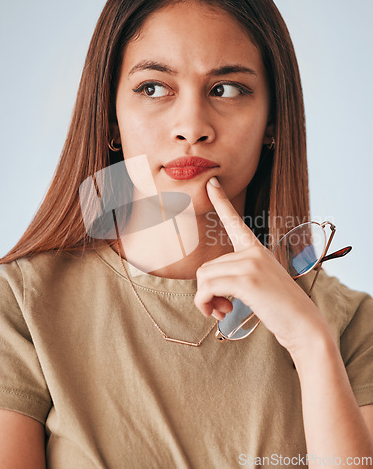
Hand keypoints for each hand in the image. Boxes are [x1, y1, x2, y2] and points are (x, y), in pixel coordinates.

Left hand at [194, 177, 328, 353]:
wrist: (305, 326)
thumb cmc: (282, 308)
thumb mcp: (261, 283)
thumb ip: (239, 274)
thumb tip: (207, 284)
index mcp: (257, 250)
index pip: (235, 222)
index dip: (221, 201)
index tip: (211, 183)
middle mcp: (253, 252)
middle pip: (207, 266)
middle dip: (207, 291)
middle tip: (221, 307)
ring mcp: (250, 263)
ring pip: (203, 277)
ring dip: (206, 299)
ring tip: (222, 311)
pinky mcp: (246, 280)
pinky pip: (207, 288)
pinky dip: (205, 304)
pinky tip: (220, 313)